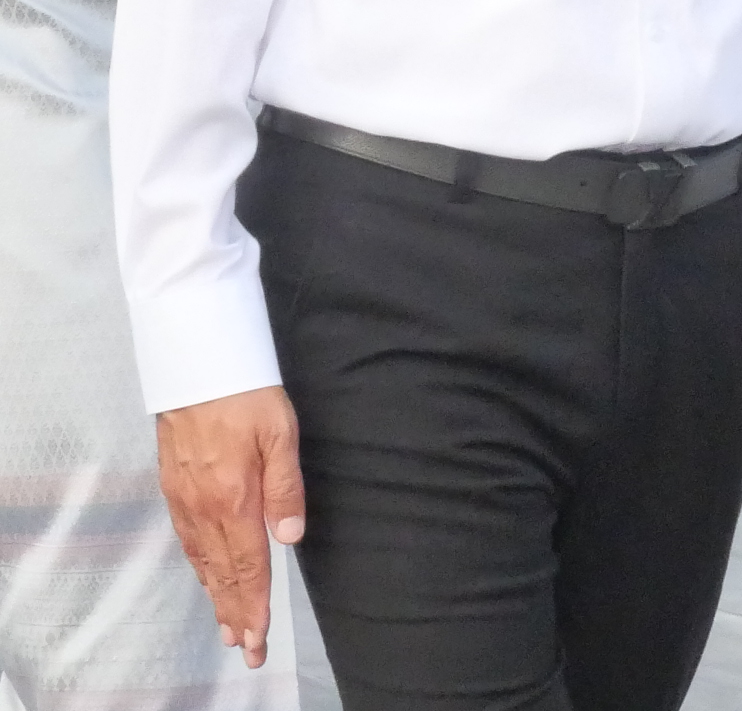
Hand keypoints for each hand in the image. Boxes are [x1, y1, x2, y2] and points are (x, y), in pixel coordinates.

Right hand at [154, 386, 303, 667]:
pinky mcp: (174, 490)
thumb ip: (286, 486)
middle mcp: (205, 509)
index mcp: (234, 499)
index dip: (253, 605)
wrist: (195, 367)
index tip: (258, 638)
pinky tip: (208, 580)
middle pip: (223, 574)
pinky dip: (200, 569)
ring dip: (217, 597)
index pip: (247, 566)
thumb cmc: (246, 395)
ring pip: (204, 562)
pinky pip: (189, 542)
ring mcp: (185, 501)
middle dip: (235, 615)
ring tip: (228, 628)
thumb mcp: (281, 433)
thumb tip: (290, 535)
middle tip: (246, 651)